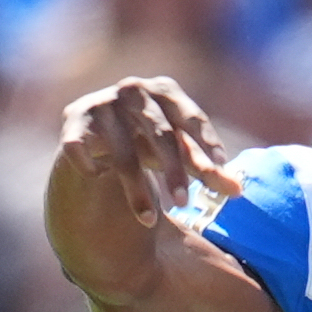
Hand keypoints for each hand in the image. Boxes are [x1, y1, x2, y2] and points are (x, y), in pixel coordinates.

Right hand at [59, 76, 241, 227]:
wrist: (99, 128)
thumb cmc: (150, 140)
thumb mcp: (181, 151)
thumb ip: (207, 168)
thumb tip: (239, 192)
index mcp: (166, 90)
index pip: (192, 119)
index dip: (206, 145)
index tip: (219, 172)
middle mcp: (134, 90)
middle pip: (161, 134)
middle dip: (174, 171)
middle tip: (186, 204)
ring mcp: (102, 102)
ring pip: (123, 151)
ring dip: (136, 189)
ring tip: (150, 221)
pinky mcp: (72, 117)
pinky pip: (78, 145)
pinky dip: (87, 163)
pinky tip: (95, 178)